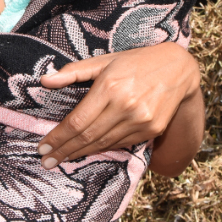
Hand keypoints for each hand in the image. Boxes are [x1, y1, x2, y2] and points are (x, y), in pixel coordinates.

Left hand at [36, 43, 200, 168]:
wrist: (178, 69)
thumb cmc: (136, 62)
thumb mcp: (104, 60)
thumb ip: (74, 71)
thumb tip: (44, 81)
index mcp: (110, 86)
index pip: (77, 121)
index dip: (58, 137)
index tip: (42, 147)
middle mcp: (125, 105)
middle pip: (88, 136)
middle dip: (64, 150)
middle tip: (47, 161)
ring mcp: (141, 120)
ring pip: (103, 143)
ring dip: (80, 153)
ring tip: (62, 159)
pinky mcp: (152, 129)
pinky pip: (121, 144)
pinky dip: (102, 149)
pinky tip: (88, 151)